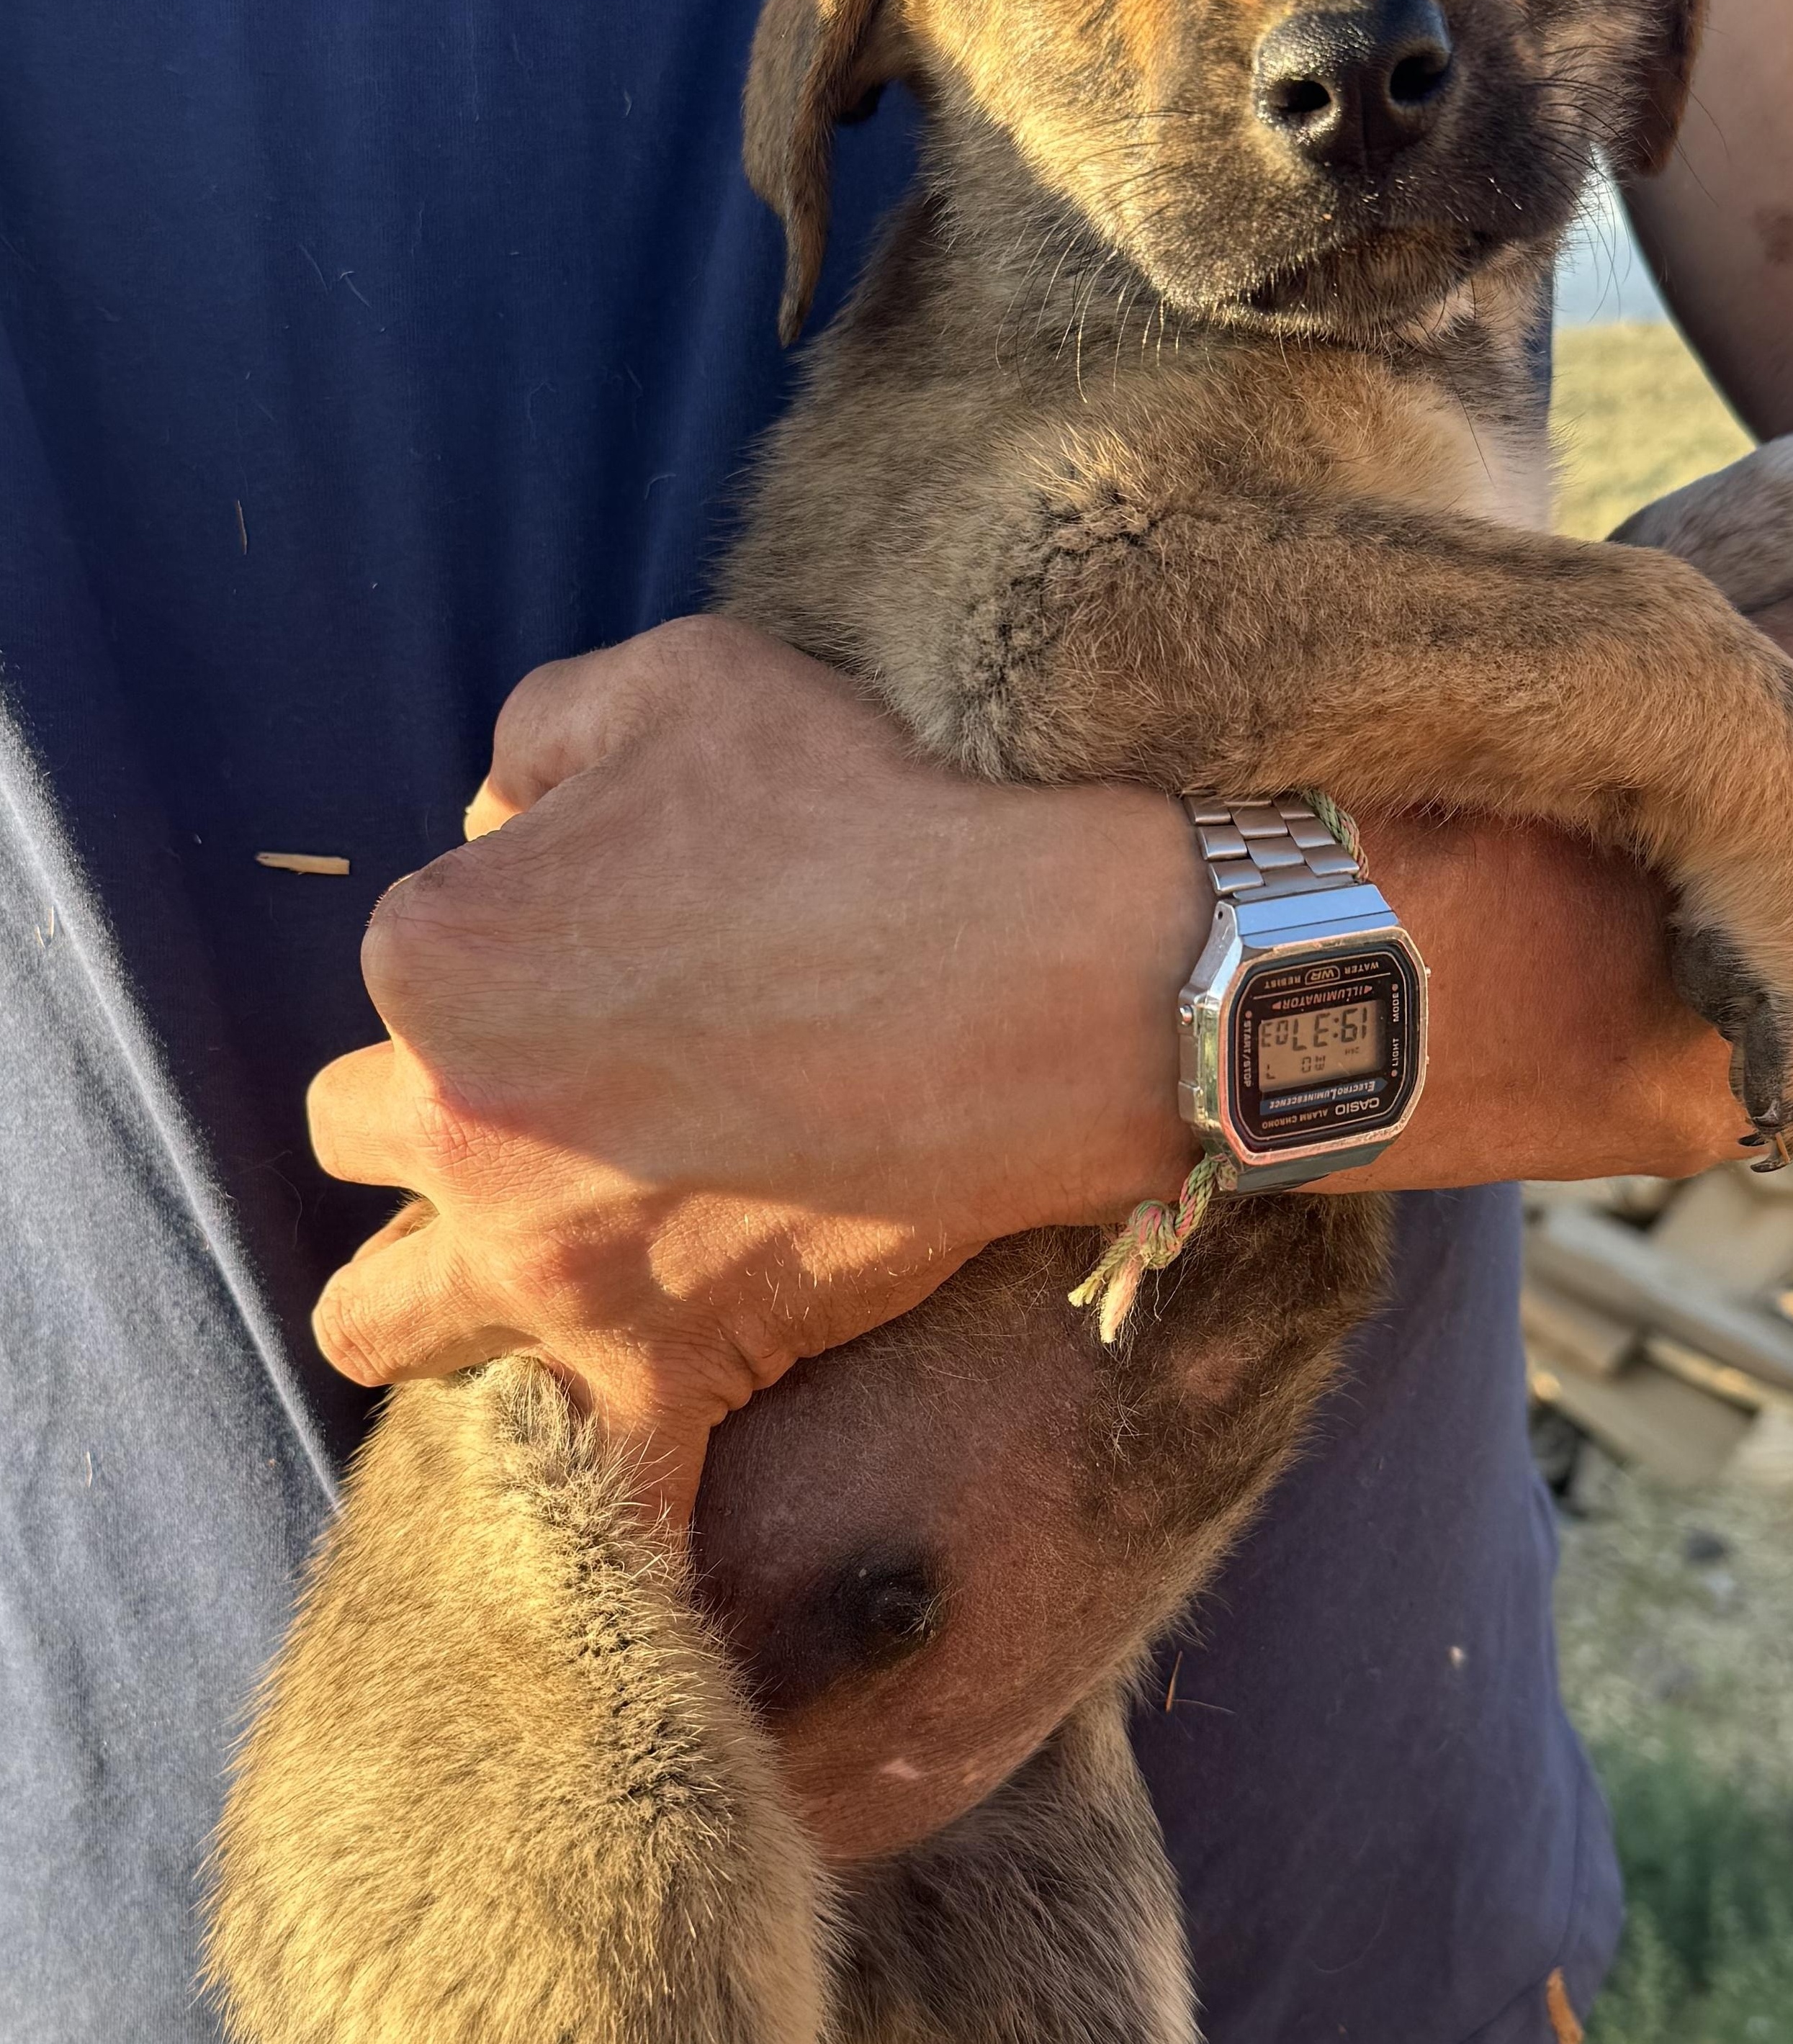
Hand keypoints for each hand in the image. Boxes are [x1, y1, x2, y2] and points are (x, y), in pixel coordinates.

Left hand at [308, 616, 1209, 1525]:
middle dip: (437, 1115)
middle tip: (569, 1094)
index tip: (629, 945)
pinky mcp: (663, 1369)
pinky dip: (593, 1501)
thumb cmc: (869, 814)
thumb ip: (533, 737)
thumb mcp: (680, 679)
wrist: (1038, 973)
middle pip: (364, 1142)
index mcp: (442, 953)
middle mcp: (456, 1121)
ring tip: (533, 1259)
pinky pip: (597, 1494)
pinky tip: (612, 1502)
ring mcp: (549, 1266)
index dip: (515, 948)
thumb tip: (493, 826)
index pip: (406, 969)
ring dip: (429, 1291)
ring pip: (379, 1323)